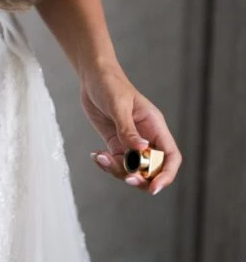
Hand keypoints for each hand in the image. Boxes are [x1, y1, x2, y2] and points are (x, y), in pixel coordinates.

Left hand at [80, 61, 181, 196]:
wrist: (93, 74)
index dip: (166, 174)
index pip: (170, 156)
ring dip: (119, 171)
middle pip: (153, 169)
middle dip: (141, 178)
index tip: (154, 187)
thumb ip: (128, 129)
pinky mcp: (116, 142)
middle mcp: (146, 137)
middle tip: (126, 177)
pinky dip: (107, 165)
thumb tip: (142, 150)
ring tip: (102, 158)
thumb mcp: (118, 105)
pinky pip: (117, 163)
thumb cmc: (109, 83)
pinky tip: (96, 155)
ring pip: (133, 170)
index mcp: (154, 126)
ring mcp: (130, 142)